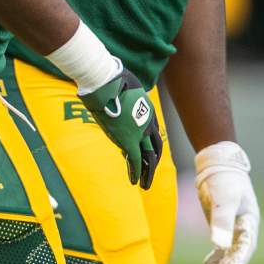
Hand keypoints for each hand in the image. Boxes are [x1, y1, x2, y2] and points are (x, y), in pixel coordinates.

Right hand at [78, 66, 163, 187]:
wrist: (107, 82)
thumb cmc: (112, 78)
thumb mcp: (125, 85)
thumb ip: (124, 94)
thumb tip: (115, 92)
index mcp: (148, 111)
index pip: (153, 134)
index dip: (151, 146)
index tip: (147, 155)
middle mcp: (147, 124)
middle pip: (155, 149)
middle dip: (152, 164)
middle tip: (149, 175)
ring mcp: (139, 132)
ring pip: (148, 158)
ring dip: (147, 173)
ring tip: (145, 185)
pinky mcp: (128, 140)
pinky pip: (135, 160)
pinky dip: (136, 172)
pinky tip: (134, 181)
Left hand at [195, 141, 258, 263]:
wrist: (219, 165)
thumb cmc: (225, 180)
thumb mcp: (224, 199)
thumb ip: (222, 221)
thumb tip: (219, 245)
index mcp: (249, 223)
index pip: (244, 248)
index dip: (237, 263)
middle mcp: (243, 228)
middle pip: (237, 254)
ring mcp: (232, 228)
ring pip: (228, 253)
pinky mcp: (221, 225)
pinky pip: (220, 246)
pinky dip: (215, 256)